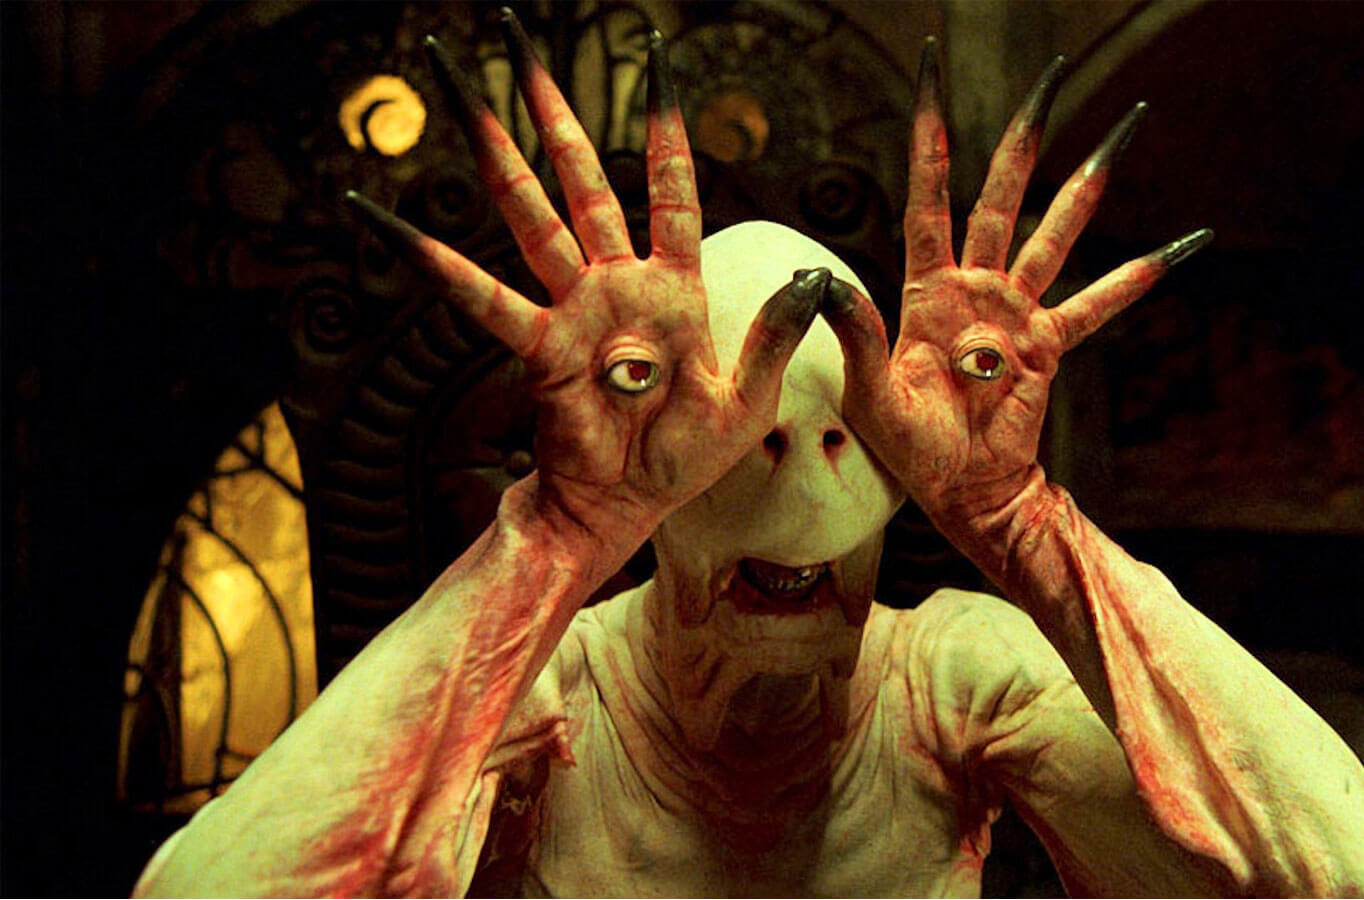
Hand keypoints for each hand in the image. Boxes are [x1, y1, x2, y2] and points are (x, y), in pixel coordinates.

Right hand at [349, 17, 822, 542]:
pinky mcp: (540, 346)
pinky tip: (392, 226)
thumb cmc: (686, 457)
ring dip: (499, 153)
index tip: (657, 66)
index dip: (664, 130)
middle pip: (581, 177)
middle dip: (553, 112)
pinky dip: (440, 267)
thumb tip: (816, 279)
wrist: (631, 506)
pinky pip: (486, 300)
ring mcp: (572, 309)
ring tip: (465, 96)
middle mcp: (614, 282)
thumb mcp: (748, 396)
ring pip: (531, 214)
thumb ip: (774, 335)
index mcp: (671, 285)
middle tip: (521, 43)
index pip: (669, 187)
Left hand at [823, 38, 1209, 520]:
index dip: (930, 138)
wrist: (961, 493)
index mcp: (925, 289)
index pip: (928, 196)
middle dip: (1024, 135)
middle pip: (1002, 193)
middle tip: (1050, 74)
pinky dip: (1134, 278)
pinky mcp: (1048, 345)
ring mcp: (1016, 311)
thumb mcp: (868, 393)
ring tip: (1122, 132)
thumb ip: (855, 333)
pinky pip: (1096, 306)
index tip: (932, 75)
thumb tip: (819, 281)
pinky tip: (1178, 246)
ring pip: (1056, 231)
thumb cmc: (911, 448)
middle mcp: (975, 286)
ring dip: (1088, 183)